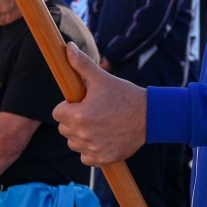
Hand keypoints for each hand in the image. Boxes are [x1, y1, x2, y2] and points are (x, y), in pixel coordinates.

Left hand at [53, 42, 145, 166]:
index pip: (57, 113)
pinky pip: (86, 157)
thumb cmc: (124, 95)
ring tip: (96, 124)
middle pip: (64, 129)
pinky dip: (90, 150)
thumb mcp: (102, 78)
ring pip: (73, 143)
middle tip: (90, 112)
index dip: (67, 106)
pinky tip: (100, 138)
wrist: (149, 116)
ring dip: (80, 136)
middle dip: (72, 120)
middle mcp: (84, 135)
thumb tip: (68, 47)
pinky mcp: (103, 159)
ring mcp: (94, 149)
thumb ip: (82, 64)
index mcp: (80, 115)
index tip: (79, 103)